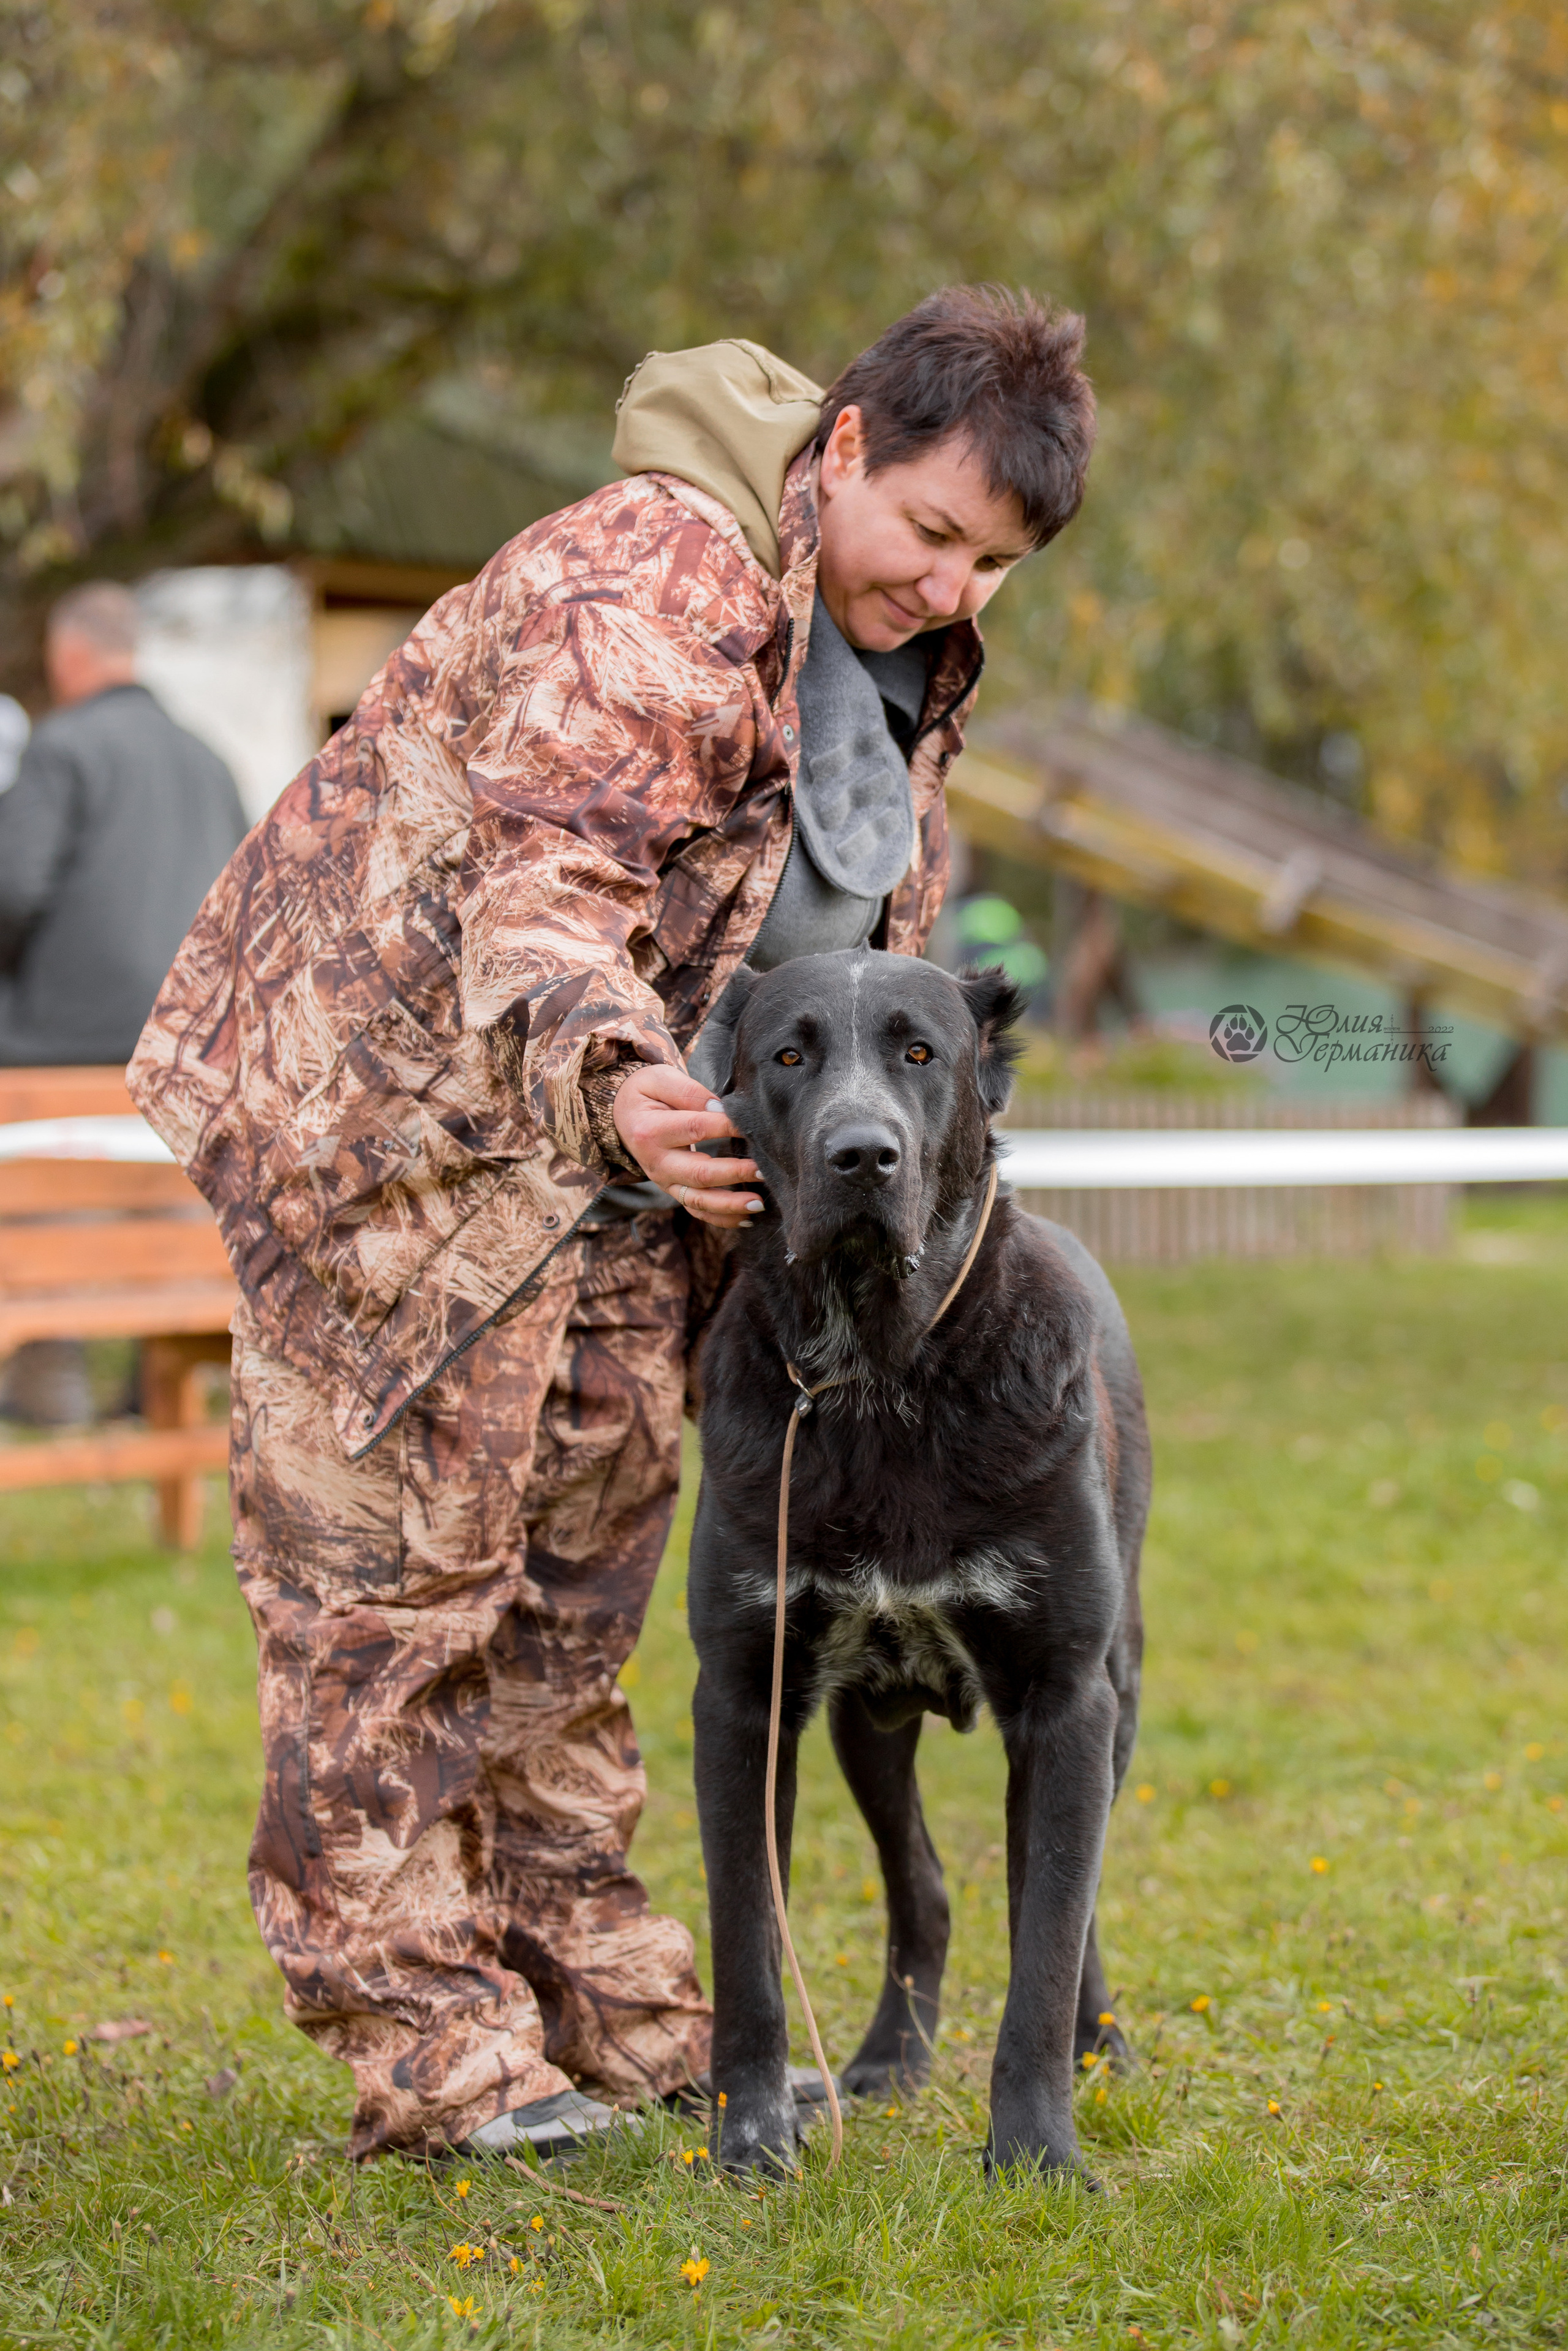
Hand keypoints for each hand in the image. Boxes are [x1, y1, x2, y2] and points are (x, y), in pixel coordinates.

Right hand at [612, 1063, 761, 1228]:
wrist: (624, 1115)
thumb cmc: (647, 1093)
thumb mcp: (659, 1079)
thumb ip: (688, 1091)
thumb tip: (720, 1108)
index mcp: (650, 1131)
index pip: (695, 1128)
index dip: (727, 1127)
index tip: (754, 1126)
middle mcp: (656, 1163)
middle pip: (698, 1173)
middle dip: (734, 1173)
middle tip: (764, 1170)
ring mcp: (665, 1182)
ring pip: (698, 1201)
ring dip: (730, 1205)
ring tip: (759, 1204)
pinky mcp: (674, 1191)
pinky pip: (697, 1211)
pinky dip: (722, 1219)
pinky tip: (747, 1218)